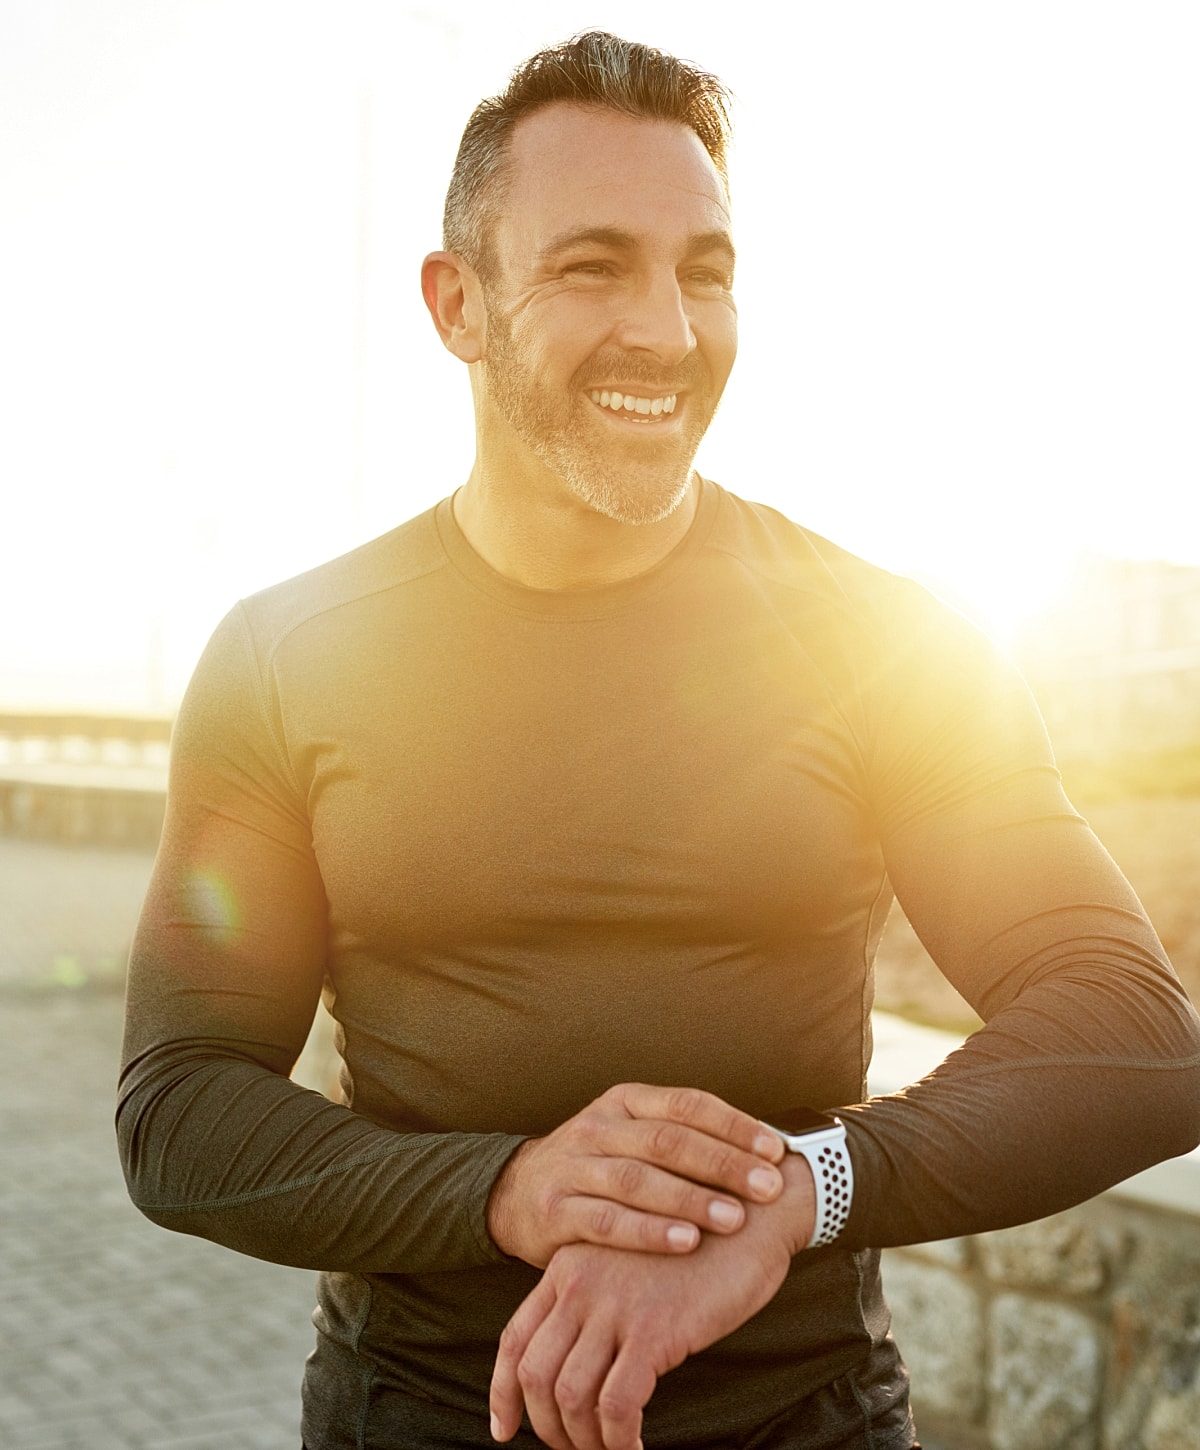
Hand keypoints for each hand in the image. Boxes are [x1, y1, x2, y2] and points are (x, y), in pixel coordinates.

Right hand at [486, 1084, 784, 1267]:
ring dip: (691, 1199)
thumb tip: (764, 1153)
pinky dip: (648, 1232)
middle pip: (668, 1140)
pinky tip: (684, 1243)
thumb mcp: (631, 1138)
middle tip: (767, 1187)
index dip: (734, 1125)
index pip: (687, 1103)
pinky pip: (607, 1220)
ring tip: (734, 1218)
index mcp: (625, 1102)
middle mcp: (599, 1125)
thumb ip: (684, 1141)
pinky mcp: (556, 1209)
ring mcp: (573, 1165)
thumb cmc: (597, 1168)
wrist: (514, 1194)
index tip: (775, 1150)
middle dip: (723, 1163)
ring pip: (639, 1179)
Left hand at [490, 1154, 815, 1449]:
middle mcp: (580, 1284)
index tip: (504, 1428)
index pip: (514, 1338)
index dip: (503, 1392)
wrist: (752, 1214)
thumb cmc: (698, 1243)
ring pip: (570, 1397)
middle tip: (572, 1449)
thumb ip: (598, 1296)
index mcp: (567, 1265)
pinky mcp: (654, 1330)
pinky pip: (617, 1407)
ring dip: (584, 1441)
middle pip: (534, 1373)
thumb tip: (580, 1359)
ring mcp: (615, 1306)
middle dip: (546, 1426)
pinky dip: (619, 1442)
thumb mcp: (629, 1260)